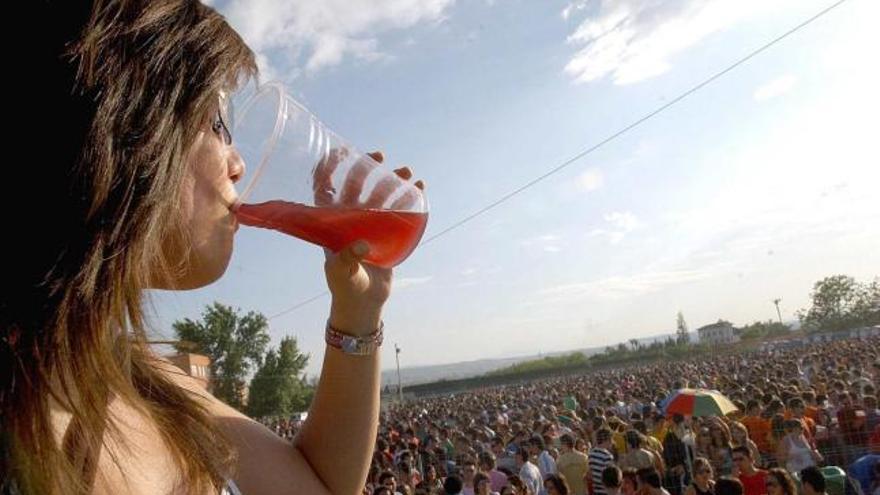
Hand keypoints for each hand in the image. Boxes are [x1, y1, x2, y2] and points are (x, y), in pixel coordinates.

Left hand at [316, 150, 424, 334]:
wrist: (363, 302)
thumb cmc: (345, 286)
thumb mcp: (341, 273)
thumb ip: (346, 259)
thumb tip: (362, 244)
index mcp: (330, 222)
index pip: (325, 188)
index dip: (329, 168)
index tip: (341, 152)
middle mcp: (349, 218)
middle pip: (356, 184)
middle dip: (367, 166)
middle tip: (381, 155)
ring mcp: (369, 223)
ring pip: (380, 194)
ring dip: (392, 179)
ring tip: (407, 172)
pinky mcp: (387, 232)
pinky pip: (398, 209)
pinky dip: (408, 196)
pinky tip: (418, 187)